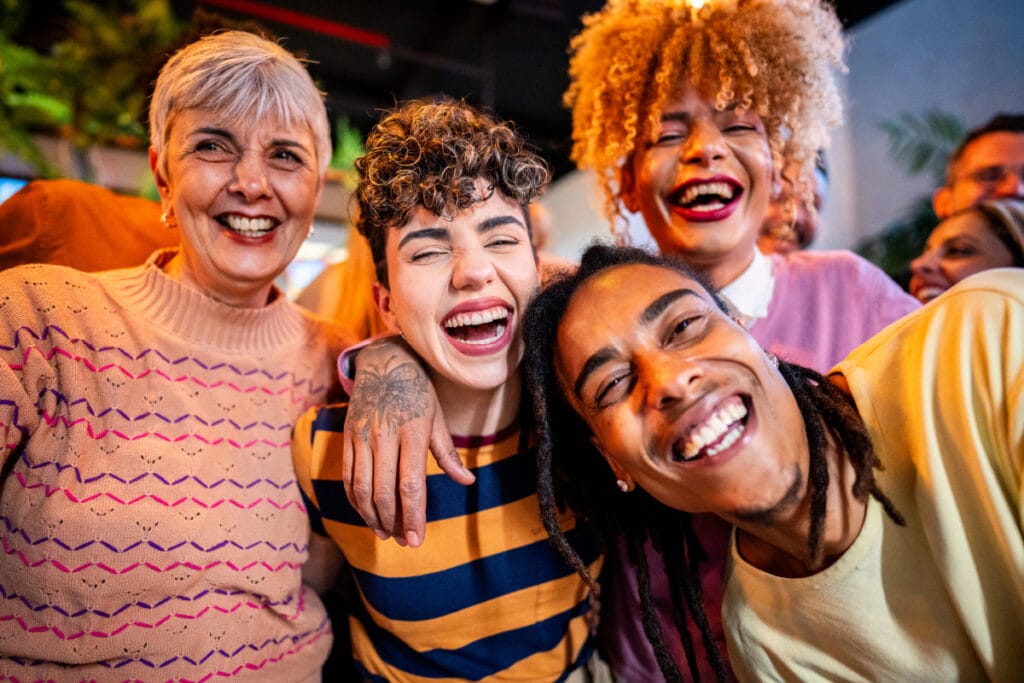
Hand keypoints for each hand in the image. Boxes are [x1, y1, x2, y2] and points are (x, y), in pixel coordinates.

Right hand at [342, 336, 473, 545]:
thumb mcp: (437, 418)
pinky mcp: (347, 437)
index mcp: (413, 432)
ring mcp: (362, 436)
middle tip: (402, 541)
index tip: (416, 540)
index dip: (413, 516)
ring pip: (361, 488)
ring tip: (384, 532)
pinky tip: (367, 513)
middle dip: (392, 522)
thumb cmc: (418, 392)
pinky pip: (348, 476)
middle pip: (383, 491)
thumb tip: (467, 482)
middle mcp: (385, 435)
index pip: (410, 484)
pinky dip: (355, 500)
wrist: (384, 362)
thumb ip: (448, 454)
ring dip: (371, 516)